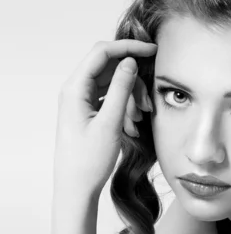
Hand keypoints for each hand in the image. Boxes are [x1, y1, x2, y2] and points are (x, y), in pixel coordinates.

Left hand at [53, 39, 157, 200]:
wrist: (76, 186)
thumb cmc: (88, 160)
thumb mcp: (110, 123)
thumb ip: (121, 90)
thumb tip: (130, 62)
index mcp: (75, 88)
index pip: (102, 53)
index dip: (128, 47)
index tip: (152, 51)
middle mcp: (76, 89)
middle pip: (110, 68)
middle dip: (133, 82)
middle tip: (147, 104)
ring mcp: (82, 100)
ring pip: (113, 85)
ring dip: (130, 98)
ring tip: (137, 122)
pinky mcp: (90, 111)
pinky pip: (111, 99)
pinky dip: (125, 108)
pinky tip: (132, 126)